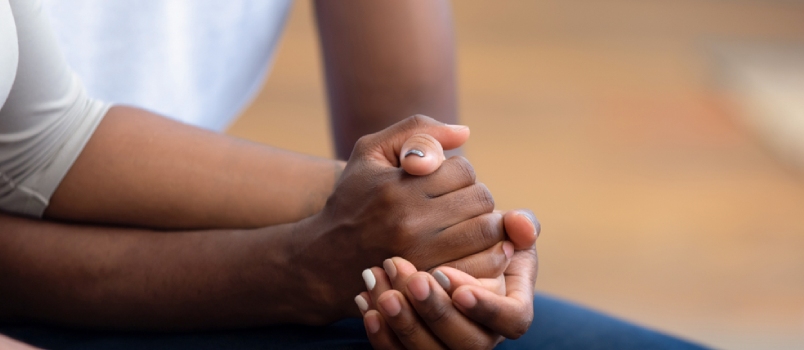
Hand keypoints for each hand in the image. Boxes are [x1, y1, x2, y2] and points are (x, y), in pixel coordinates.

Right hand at [289, 115, 505, 322]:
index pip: (463, 170)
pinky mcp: (431, 283)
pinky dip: (485, 255)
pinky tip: (467, 250)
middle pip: (480, 199)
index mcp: (397, 187)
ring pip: (486, 230)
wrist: (324, 262)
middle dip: (472, 198)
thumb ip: (417, 132)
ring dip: (482, 225)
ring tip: (462, 225)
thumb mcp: (370, 153)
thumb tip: (465, 132)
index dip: (457, 173)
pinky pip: (483, 264)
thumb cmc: (351, 200)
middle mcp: (411, 222)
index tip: (441, 184)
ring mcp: (423, 257)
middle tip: (455, 206)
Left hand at [357, 209, 539, 348]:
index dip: (487, 305)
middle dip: (438, 312)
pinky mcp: (417, 348)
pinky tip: (365, 300)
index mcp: (511, 308)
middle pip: (468, 343)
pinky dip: (381, 334)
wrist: (442, 250)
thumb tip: (521, 226)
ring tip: (384, 287)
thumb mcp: (504, 228)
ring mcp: (448, 346)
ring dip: (405, 323)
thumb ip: (519, 224)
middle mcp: (483, 335)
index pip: (512, 319)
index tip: (451, 276)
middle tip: (415, 279)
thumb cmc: (483, 238)